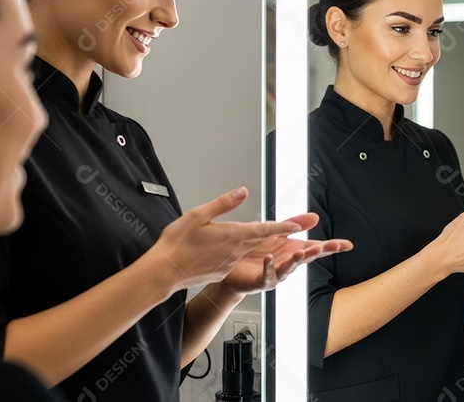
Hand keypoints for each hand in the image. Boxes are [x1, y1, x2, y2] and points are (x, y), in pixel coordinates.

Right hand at [147, 187, 308, 292]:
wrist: (164, 272)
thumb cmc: (177, 243)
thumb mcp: (198, 215)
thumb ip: (223, 204)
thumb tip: (242, 192)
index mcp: (232, 235)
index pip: (264, 229)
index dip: (283, 226)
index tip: (299, 225)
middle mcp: (235, 251)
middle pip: (262, 239)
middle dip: (281, 233)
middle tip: (298, 227)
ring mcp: (229, 263)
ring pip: (248, 248)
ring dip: (257, 243)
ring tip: (258, 236)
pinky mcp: (222, 271)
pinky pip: (234, 258)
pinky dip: (237, 251)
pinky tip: (225, 248)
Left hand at [219, 212, 353, 294]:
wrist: (232, 268)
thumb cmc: (256, 251)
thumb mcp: (278, 233)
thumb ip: (296, 224)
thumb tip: (316, 217)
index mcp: (292, 250)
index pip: (316, 247)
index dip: (331, 246)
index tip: (347, 245)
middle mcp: (287, 262)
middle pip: (306, 257)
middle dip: (318, 252)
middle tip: (328, 247)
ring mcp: (276, 273)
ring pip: (289, 268)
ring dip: (296, 261)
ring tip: (302, 253)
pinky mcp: (261, 280)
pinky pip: (266, 274)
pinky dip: (269, 267)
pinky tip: (269, 259)